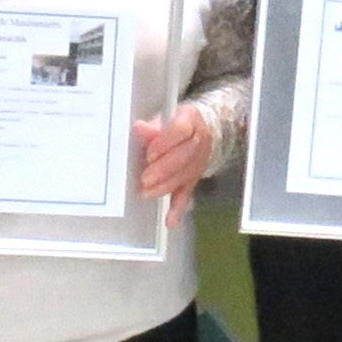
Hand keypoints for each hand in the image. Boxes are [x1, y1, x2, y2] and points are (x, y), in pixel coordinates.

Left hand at [134, 102, 215, 224]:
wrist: (202, 129)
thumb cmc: (174, 125)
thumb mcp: (163, 119)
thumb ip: (151, 127)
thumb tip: (139, 128)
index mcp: (190, 120)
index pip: (180, 130)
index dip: (164, 143)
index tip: (149, 154)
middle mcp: (199, 140)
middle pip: (184, 157)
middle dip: (163, 169)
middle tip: (145, 179)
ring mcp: (200, 161)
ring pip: (185, 176)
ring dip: (166, 186)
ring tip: (147, 193)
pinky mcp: (195, 178)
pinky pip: (188, 193)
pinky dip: (178, 208)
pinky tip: (170, 221)